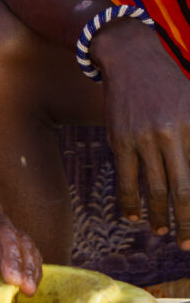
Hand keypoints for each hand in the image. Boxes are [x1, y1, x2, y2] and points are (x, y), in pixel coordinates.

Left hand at [0, 167, 41, 295]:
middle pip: (6, 232)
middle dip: (12, 260)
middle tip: (15, 283)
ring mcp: (3, 224)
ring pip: (21, 240)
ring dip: (27, 265)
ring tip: (28, 288)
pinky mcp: (12, 239)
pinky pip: (28, 250)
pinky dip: (32, 266)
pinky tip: (32, 283)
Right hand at [93, 19, 189, 247]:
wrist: (131, 58)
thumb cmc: (169, 83)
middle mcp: (168, 135)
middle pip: (179, 190)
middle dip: (184, 222)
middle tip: (185, 244)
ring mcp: (141, 138)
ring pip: (151, 189)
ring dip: (156, 216)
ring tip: (162, 232)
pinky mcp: (119, 139)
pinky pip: (125, 178)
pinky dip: (129, 201)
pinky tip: (133, 215)